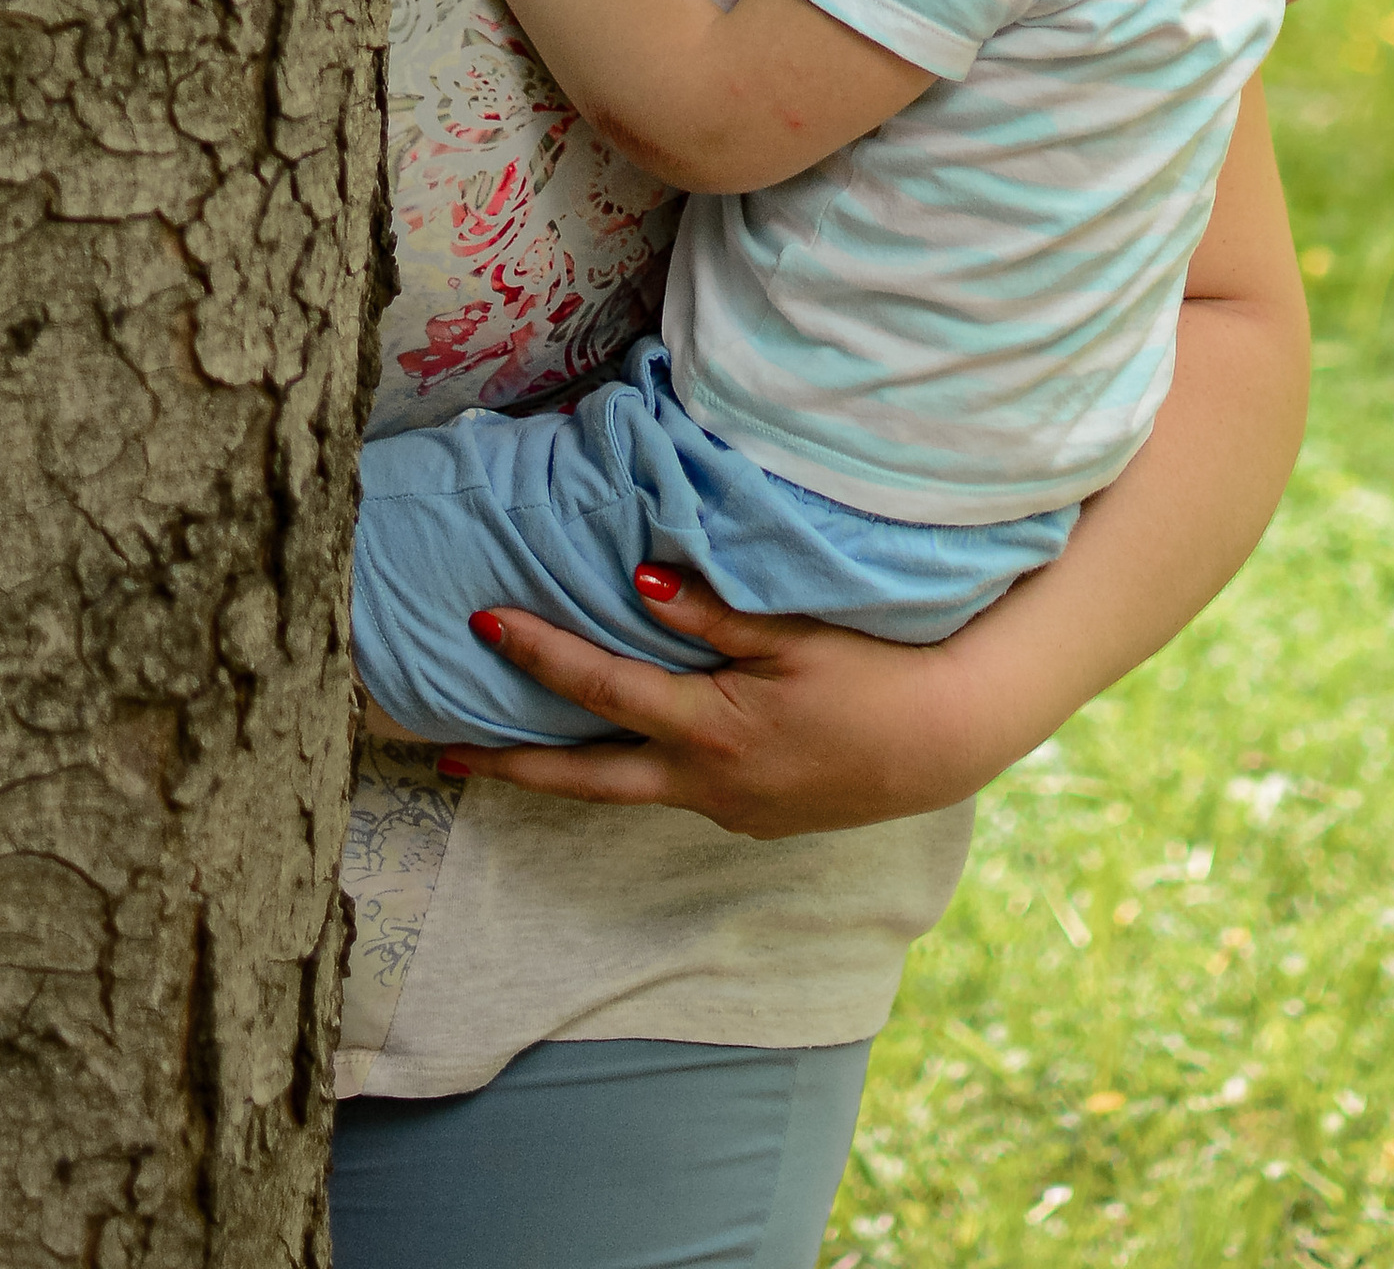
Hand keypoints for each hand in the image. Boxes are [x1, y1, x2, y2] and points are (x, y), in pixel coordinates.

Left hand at [427, 572, 990, 838]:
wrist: (949, 739)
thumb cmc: (879, 672)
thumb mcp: (798, 632)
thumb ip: (713, 613)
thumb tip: (639, 580)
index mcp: (710, 730)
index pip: (600, 689)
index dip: (538, 654)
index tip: (482, 624)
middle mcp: (706, 782)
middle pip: (587, 778)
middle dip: (512, 767)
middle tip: (444, 757)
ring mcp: (730, 807)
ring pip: (630, 790)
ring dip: (572, 769)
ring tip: (521, 750)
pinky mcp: (756, 814)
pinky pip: (677, 789)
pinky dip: (636, 768)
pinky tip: (634, 745)